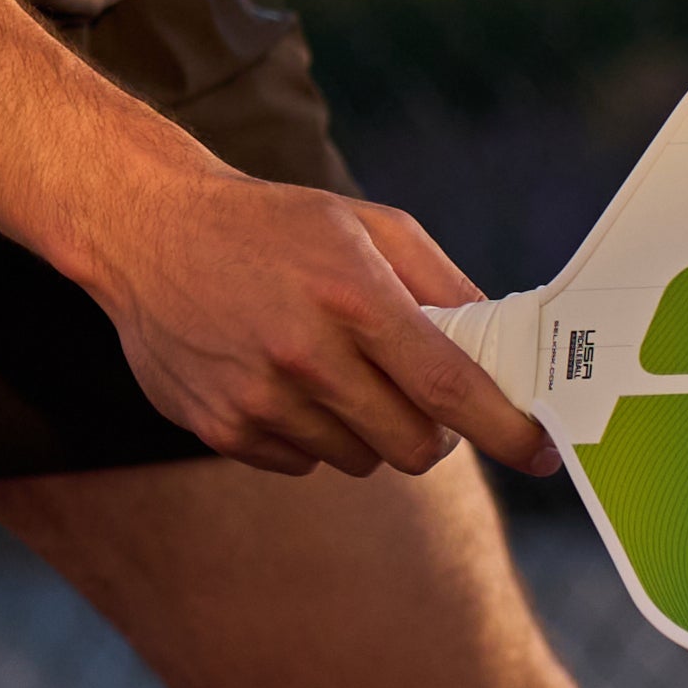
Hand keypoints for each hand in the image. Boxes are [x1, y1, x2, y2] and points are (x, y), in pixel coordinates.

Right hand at [79, 162, 557, 480]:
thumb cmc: (272, 224)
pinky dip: (310, 434)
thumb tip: (504, 349)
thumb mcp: (369, 227)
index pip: (449, 388)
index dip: (506, 429)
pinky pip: (302, 463)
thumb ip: (444, 286)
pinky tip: (282, 382)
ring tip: (331, 372)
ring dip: (365, 430)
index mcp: (352, 296)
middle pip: (411, 446)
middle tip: (421, 400)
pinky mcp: (220, 428)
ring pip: (357, 459)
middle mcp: (303, 355)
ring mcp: (256, 399)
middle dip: (434, 434)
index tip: (540, 452)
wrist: (147, 230)